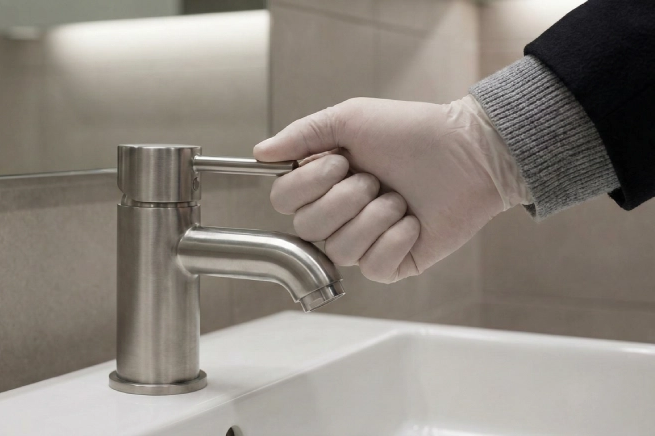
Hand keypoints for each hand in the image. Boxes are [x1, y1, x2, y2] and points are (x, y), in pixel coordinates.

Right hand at [254, 96, 528, 283]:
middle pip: (308, 228)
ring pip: (340, 250)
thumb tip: (259, 153)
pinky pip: (373, 268)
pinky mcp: (394, 263)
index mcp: (322, 183)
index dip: (308, 185)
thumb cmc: (410, 131)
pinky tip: (412, 222)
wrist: (468, 151)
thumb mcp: (350, 119)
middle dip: (345, 200)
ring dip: (374, 218)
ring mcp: (365, 242)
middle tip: (376, 179)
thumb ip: (302, 135)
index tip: (342, 160)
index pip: (283, 201)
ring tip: (399, 199)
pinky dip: (394, 241)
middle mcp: (338, 215)